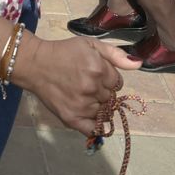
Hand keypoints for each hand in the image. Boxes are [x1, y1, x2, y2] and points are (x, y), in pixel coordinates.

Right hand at [13, 34, 140, 133]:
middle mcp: (92, 89)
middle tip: (86, 84)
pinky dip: (94, 125)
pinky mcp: (71, 118)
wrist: (35, 64)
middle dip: (103, 92)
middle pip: (111, 98)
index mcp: (99, 69)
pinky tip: (88, 115)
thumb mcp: (90, 44)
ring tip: (81, 96)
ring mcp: (82, 105)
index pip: (118, 83)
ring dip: (97, 106)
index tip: (96, 75)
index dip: (109, 79)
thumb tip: (138, 64)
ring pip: (103, 112)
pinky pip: (93, 129)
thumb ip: (115, 54)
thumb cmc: (64, 52)